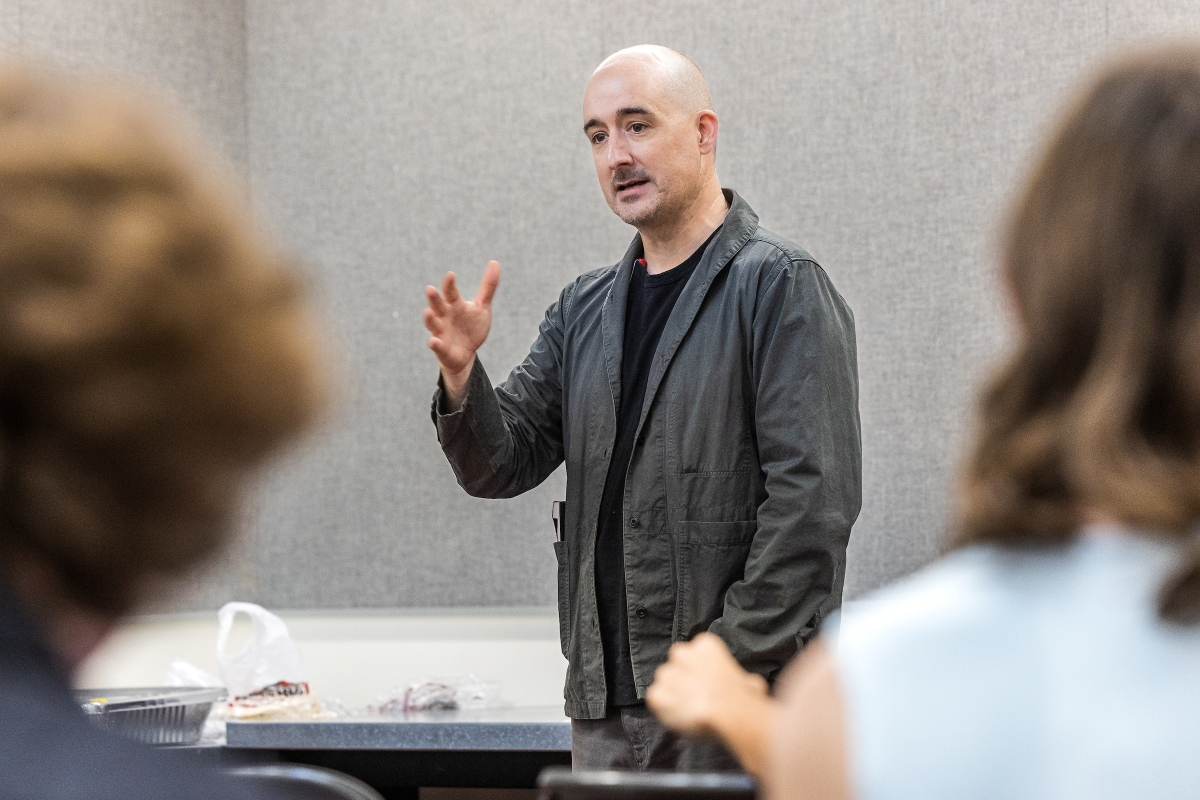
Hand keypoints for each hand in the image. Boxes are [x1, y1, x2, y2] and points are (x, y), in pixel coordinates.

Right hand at [423, 261, 499, 401]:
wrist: (466, 353)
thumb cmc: (471, 327)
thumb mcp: (482, 307)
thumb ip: (488, 287)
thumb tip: (495, 262)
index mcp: (454, 305)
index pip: (451, 292)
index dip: (450, 284)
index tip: (451, 275)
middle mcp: (444, 316)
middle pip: (437, 305)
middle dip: (433, 298)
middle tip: (430, 289)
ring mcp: (441, 332)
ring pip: (433, 323)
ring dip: (430, 318)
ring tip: (428, 311)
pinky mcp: (441, 348)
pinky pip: (437, 346)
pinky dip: (435, 343)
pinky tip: (434, 341)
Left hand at [646, 632, 768, 737]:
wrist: (729, 712)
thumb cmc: (743, 697)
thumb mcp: (751, 681)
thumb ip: (741, 679)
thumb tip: (749, 685)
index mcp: (705, 644)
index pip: (696, 652)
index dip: (702, 669)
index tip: (709, 681)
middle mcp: (681, 653)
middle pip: (676, 662)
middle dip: (683, 675)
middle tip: (696, 694)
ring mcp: (667, 673)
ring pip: (664, 681)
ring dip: (673, 692)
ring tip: (689, 709)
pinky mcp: (656, 694)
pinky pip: (655, 700)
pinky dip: (664, 708)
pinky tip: (679, 716)